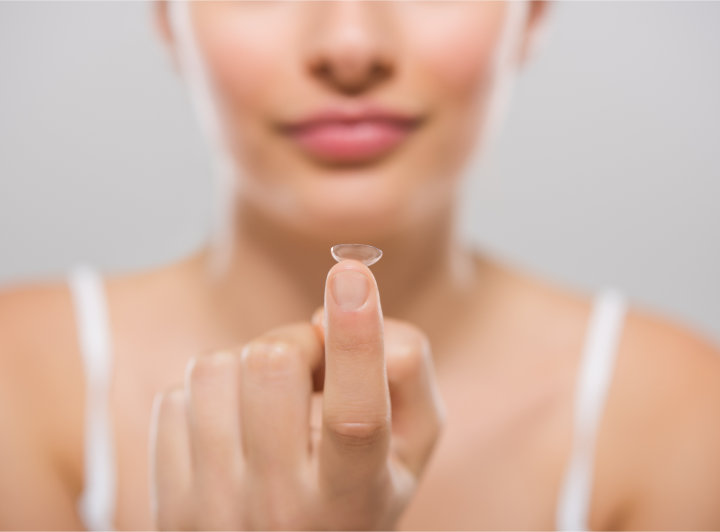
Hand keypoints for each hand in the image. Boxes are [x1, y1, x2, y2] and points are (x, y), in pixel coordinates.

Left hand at [151, 260, 444, 530]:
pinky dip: (212, 397)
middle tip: (313, 371)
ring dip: (250, 366)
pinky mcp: (166, 498)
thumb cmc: (355, 495)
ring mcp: (214, 508)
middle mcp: (281, 509)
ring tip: (271, 405)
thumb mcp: (409, 448)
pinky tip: (233, 431)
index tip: (352, 273)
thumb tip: (337, 312)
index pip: (356, 415)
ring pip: (217, 367)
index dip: (356, 339)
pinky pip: (177, 396)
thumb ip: (406, 373)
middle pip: (273, 364)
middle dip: (298, 343)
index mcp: (354, 499)